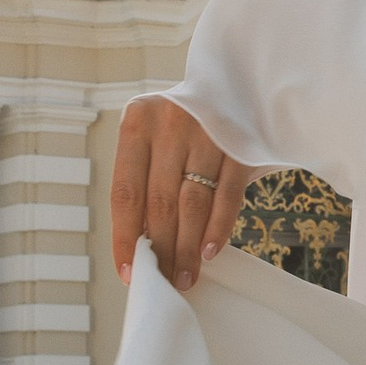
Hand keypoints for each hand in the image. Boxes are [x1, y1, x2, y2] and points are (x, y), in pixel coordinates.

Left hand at [111, 95, 251, 287]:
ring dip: (188, 248)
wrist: (228, 81)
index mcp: (137, 122)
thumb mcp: (150, 136)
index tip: (129, 273)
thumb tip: (140, 246)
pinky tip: (210, 252)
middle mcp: (171, 124)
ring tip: (185, 277)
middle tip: (163, 283)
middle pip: (161, 203)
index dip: (125, 237)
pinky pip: (227, 195)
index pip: (126, 192)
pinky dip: (218, 227)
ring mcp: (208, 133)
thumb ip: (143, 181)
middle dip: (161, 250)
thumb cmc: (178, 123)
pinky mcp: (240, 144)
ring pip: (193, 203)